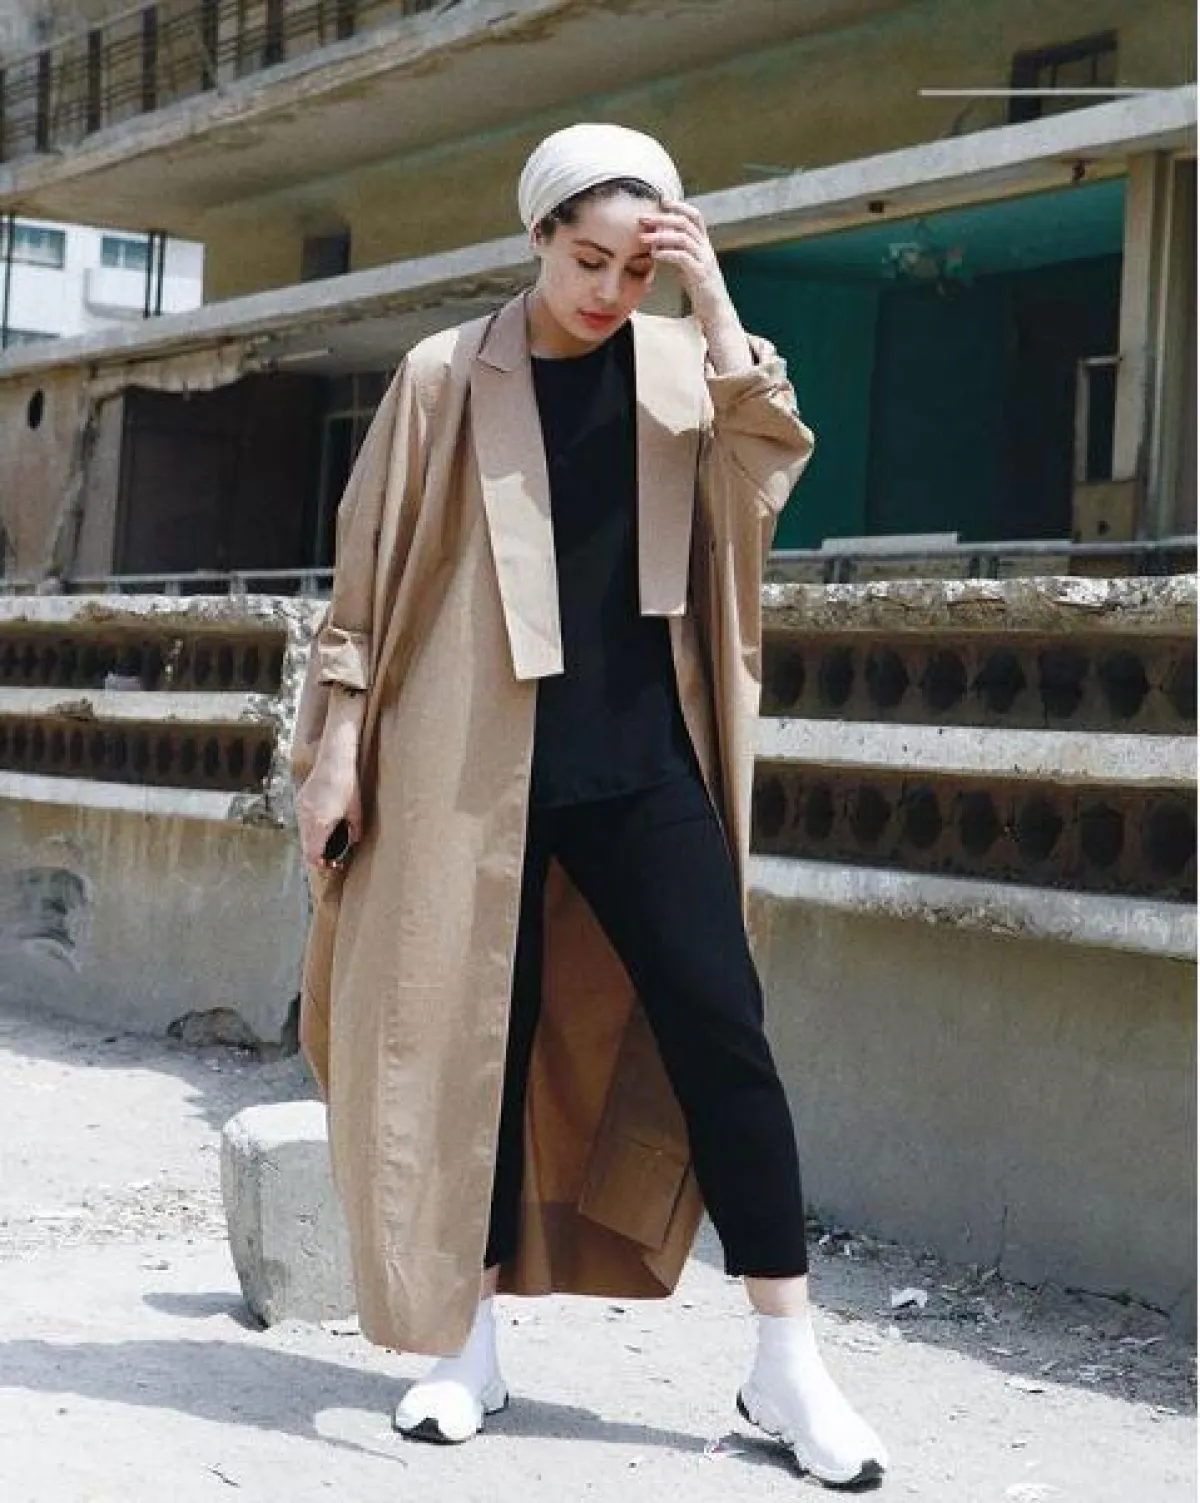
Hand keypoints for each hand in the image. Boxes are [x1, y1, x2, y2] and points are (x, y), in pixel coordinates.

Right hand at [297, 756, 361, 870]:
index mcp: (320, 823)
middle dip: (317, 855)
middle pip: (305, 847)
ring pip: (302, 835)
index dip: (320, 863)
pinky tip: (322, 827)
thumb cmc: (347, 784)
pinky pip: (302, 822)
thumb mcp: (356, 811)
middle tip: (331, 858)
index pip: (312, 854)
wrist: (334, 761)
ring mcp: (300, 809)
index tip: (331, 864)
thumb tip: (354, 842)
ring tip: (327, 843)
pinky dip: (310, 830)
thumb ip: (355, 830)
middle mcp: (306, 818)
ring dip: (313, 842)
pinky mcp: (300, 801)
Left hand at [639, 199, 751, 372]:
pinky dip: (667, 253)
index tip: (661, 201)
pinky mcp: (701, 275)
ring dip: (661, 235)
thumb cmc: (701, 291)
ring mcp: (705, 261)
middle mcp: (706, 249)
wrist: (717, 312)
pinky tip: (655, 255)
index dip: (679, 206)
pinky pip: (683, 258)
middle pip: (685, 223)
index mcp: (704, 245)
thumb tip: (659, 242)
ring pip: (684, 238)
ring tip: (643, 239)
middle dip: (662, 218)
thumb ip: (678, 252)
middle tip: (642, 218)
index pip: (694, 216)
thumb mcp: (689, 267)